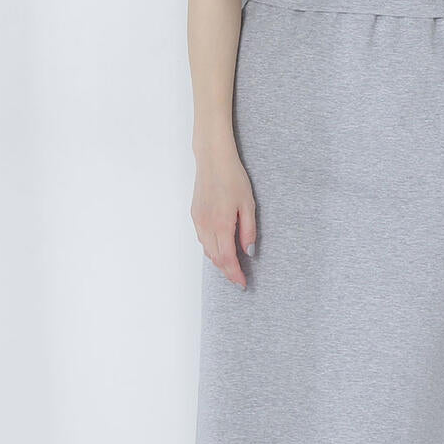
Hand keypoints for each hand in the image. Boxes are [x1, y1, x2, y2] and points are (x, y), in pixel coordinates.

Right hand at [190, 147, 256, 286]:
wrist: (213, 160)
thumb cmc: (233, 178)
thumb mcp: (248, 204)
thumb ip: (248, 230)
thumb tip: (248, 252)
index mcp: (222, 224)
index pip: (227, 258)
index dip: (235, 274)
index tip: (242, 283)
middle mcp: (207, 226)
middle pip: (216, 258)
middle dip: (227, 272)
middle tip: (238, 279)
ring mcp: (198, 221)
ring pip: (207, 251)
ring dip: (219, 261)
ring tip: (231, 266)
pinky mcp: (195, 215)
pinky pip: (202, 239)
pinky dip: (211, 249)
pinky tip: (220, 248)